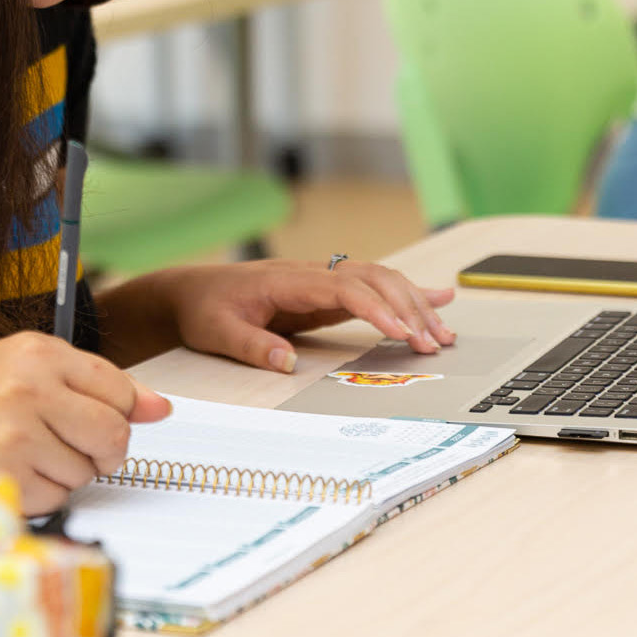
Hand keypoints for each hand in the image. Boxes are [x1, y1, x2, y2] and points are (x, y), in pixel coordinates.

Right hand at [0, 331, 170, 515]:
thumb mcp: (28, 368)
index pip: (119, 389)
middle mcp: (28, 388)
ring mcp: (15, 435)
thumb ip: (95, 383)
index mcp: (39, 353)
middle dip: (105, 451)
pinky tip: (14, 472)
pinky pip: (58, 497)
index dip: (119, 413)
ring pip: (87, 472)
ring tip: (29, 453)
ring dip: (68, 473)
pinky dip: (44, 493)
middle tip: (76, 447)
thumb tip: (161, 408)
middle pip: (113, 435)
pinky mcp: (5, 477)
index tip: (101, 419)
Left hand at [159, 259, 456, 372]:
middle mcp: (312, 273)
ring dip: (415, 303)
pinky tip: (439, 299)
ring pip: (380, 280)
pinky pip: (373, 288)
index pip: (345, 288)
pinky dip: (407, 294)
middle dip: (409, 308)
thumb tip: (285, 362)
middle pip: (374, 279)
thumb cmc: (204, 308)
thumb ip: (249, 344)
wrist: (192, 290)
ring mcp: (322, 281)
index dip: (378, 310)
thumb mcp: (216, 331)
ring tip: (444, 333)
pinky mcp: (326, 294)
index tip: (403, 335)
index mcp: (289, 280)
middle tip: (435, 343)